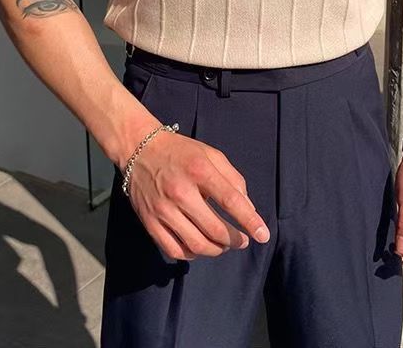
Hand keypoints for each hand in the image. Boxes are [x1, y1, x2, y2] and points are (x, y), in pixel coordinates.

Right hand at [126, 129, 270, 260]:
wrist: (139, 148)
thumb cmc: (181, 152)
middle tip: (242, 241)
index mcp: (199, 171)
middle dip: (235, 240)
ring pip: (196, 244)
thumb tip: (249, 209)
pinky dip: (192, 254)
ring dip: (216, 249)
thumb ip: (233, 179)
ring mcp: (163, 209)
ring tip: (224, 245)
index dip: (250, 221)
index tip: (263, 234)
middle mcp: (180, 192)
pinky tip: (200, 246)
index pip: (231, 201)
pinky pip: (174, 250)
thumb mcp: (212, 155)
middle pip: (215, 229)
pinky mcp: (149, 222)